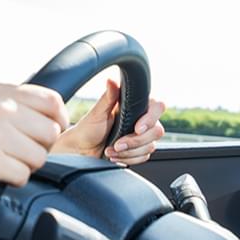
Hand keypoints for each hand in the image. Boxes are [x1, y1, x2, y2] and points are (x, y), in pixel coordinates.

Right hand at [0, 83, 68, 197]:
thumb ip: (17, 106)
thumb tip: (60, 117)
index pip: (52, 101)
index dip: (58, 121)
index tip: (45, 134)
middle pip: (51, 132)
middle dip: (39, 148)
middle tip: (16, 153)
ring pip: (39, 157)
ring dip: (25, 166)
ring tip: (2, 162)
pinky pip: (22, 176)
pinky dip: (12, 180)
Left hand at [50, 78, 165, 165]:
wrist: (81, 149)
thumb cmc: (88, 129)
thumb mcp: (97, 112)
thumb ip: (108, 97)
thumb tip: (111, 81)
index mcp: (134, 107)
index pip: (157, 107)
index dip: (151, 119)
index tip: (137, 128)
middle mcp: (141, 120)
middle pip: (157, 131)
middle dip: (135, 141)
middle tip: (116, 143)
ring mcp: (141, 137)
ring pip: (150, 146)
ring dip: (128, 151)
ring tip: (110, 150)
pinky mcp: (139, 150)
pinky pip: (144, 157)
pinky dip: (128, 158)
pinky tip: (115, 155)